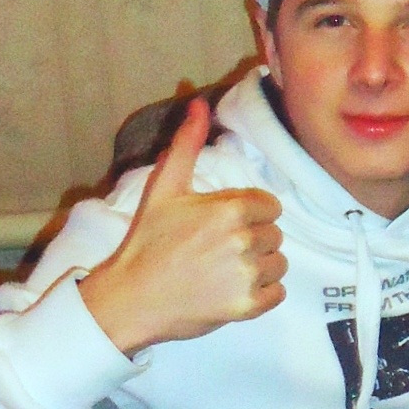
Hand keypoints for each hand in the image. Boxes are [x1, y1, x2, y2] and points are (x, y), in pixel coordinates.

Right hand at [81, 98, 285, 355]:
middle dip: (253, 240)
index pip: (269, 206)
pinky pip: (278, 293)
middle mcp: (244, 240)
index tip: (223, 225)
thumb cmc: (148, 242)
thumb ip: (187, 144)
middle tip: (218, 249)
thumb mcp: (165, 188)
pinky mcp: (248, 306)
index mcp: (231, 210)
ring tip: (225, 270)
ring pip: (278, 264)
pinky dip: (262, 293)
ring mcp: (247, 275)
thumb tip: (199, 102)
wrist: (130, 298)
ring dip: (259, 266)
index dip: (249, 214)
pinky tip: (234, 290)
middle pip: (274, 235)